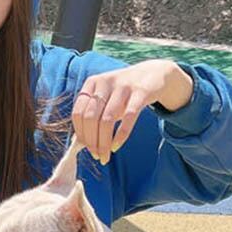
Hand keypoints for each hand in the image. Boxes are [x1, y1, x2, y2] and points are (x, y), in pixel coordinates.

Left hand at [72, 59, 193, 163]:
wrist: (154, 74)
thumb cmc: (124, 93)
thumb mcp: (106, 99)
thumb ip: (93, 116)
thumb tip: (79, 142)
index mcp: (92, 84)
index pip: (78, 112)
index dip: (80, 133)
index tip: (85, 148)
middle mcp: (105, 83)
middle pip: (90, 118)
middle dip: (91, 141)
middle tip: (97, 156)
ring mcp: (123, 87)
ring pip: (107, 120)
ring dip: (103, 143)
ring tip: (105, 156)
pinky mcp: (140, 93)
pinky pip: (128, 118)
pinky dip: (120, 136)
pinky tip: (116, 147)